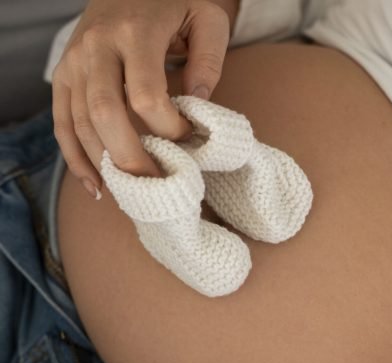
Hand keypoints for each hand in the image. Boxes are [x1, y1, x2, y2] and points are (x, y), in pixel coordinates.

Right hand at [52, 0, 238, 194]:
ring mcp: (74, 61)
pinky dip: (75, 158)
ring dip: (105, 164)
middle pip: (105, 114)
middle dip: (131, 157)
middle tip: (156, 184)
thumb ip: (209, 60)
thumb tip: (197, 109)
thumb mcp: (205, 19)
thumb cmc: (174, 3)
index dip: (169, 128)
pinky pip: (61, 122)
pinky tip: (96, 186)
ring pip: (80, 123)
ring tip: (132, 193)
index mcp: (134, 32)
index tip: (189, 138)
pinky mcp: (64, 75)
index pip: (146, 96)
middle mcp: (96, 47)